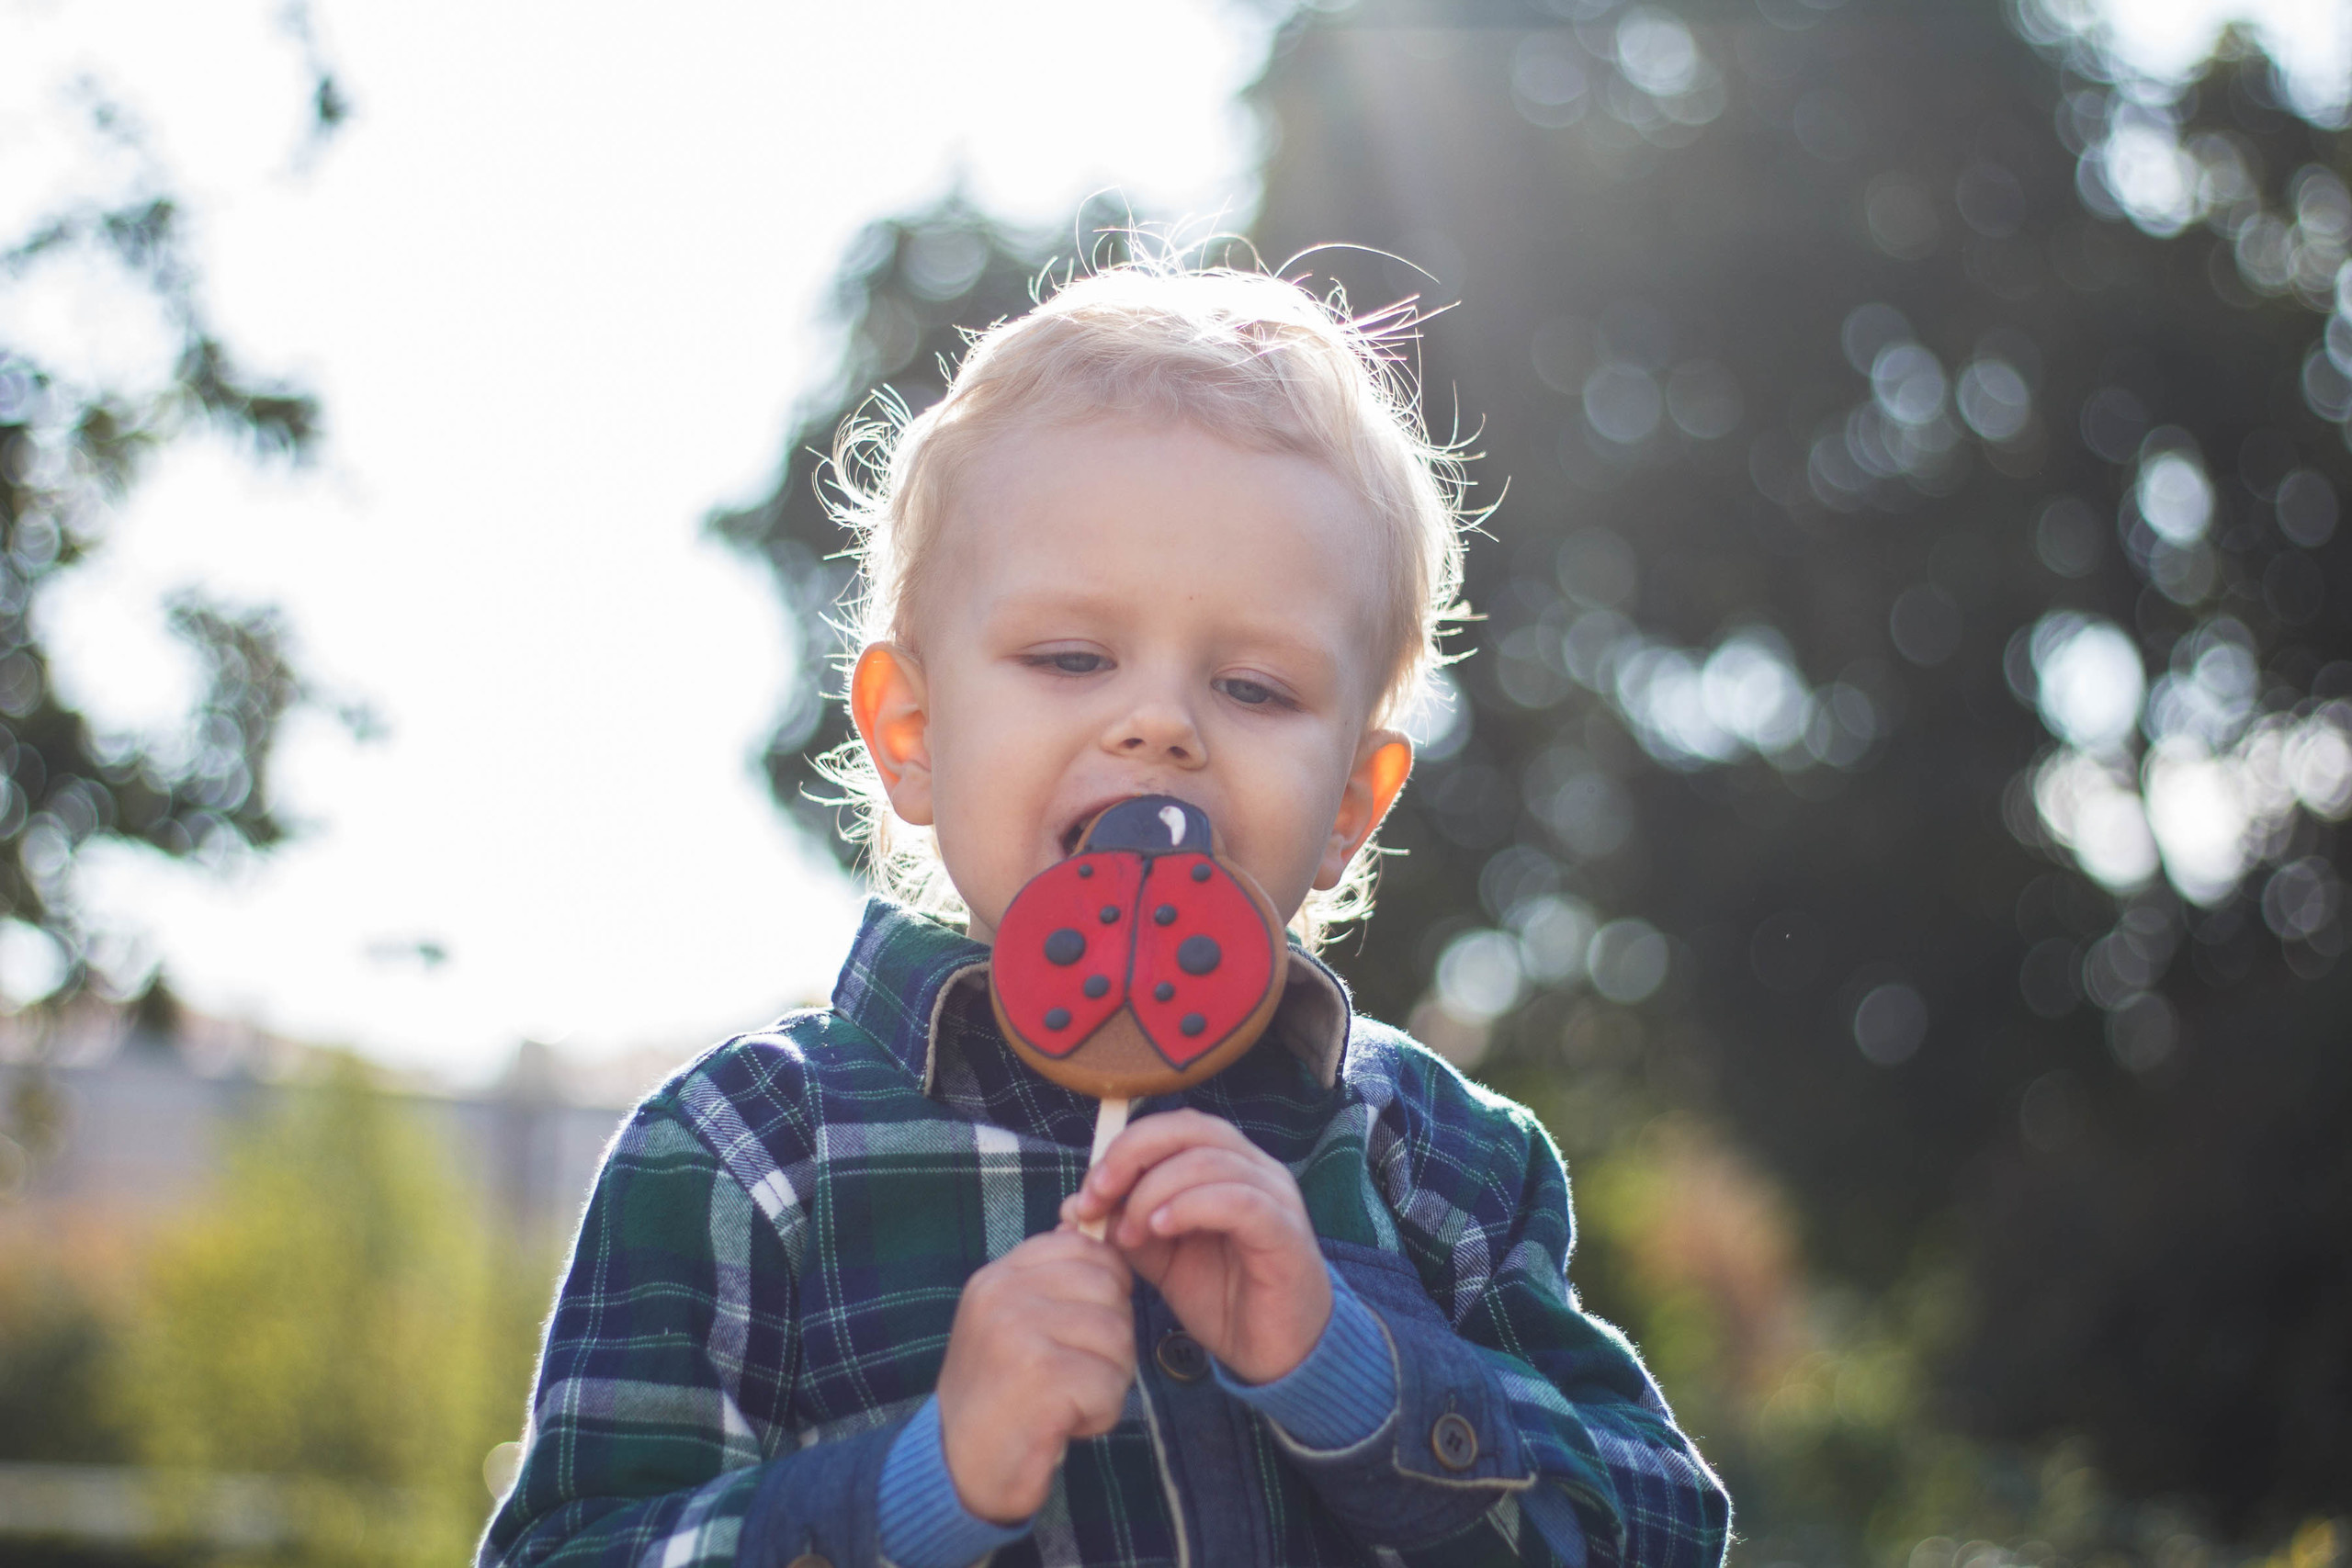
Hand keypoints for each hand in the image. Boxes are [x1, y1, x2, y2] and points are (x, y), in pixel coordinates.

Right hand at [936, 1230, 1135, 1523]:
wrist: (958, 1469)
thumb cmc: (1002, 1398)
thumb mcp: (1016, 1324)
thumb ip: (1052, 1283)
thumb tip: (1101, 1235)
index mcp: (998, 1276)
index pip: (1086, 1249)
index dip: (1106, 1290)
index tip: (1081, 1332)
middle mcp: (1003, 1293)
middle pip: (1110, 1290)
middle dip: (1111, 1340)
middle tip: (1074, 1375)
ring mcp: (1017, 1331)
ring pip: (1118, 1337)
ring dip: (1108, 1381)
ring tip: (1066, 1400)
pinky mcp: (1039, 1375)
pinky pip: (1110, 1384)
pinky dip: (1100, 1415)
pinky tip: (1065, 1424)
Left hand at [1060, 1108, 1331, 1385]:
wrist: (1275, 1353)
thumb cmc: (1224, 1298)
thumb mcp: (1161, 1259)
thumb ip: (1125, 1226)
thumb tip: (1074, 1206)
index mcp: (1226, 1166)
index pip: (1172, 1128)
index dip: (1123, 1149)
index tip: (1087, 1194)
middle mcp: (1255, 1168)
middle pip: (1190, 1128)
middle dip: (1133, 1156)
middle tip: (1099, 1198)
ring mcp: (1275, 1196)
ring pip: (1210, 1160)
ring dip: (1155, 1190)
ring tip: (1132, 1232)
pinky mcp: (1285, 1232)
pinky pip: (1239, 1200)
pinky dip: (1192, 1206)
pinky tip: (1162, 1230)